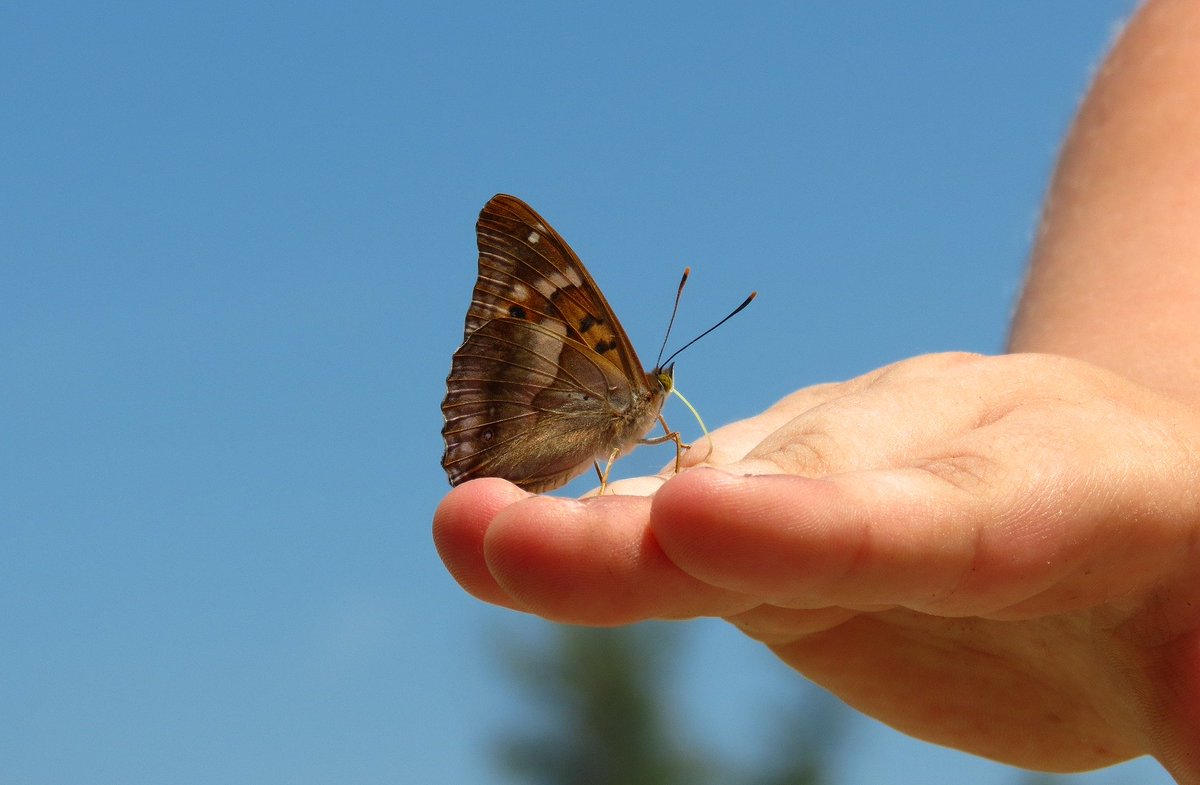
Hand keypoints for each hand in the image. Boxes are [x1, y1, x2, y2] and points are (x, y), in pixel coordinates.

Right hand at [433, 352, 1199, 777]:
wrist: (1141, 513)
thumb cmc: (1199, 618)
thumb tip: (1192, 745)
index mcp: (1089, 486)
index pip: (945, 511)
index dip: (818, 525)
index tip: (692, 531)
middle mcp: (941, 447)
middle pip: (789, 490)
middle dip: (661, 529)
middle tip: (512, 533)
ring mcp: (848, 466)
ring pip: (704, 500)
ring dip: (587, 532)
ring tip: (472, 535)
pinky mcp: (785, 509)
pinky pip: (674, 528)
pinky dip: (585, 543)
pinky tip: (495, 537)